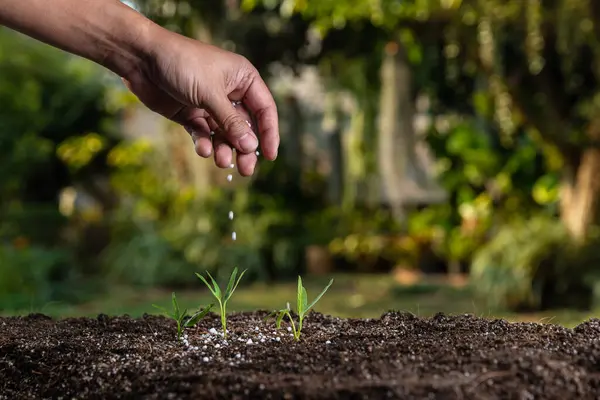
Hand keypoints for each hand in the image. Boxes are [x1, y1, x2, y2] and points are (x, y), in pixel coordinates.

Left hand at [123, 28, 278, 176]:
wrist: (141, 57)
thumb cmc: (181, 64)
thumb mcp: (210, 93)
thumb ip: (231, 122)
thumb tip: (251, 146)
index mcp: (242, 78)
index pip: (264, 109)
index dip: (269, 133)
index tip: (270, 156)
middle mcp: (229, 91)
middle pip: (245, 126)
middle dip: (245, 148)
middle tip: (246, 170)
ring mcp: (209, 103)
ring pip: (224, 133)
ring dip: (224, 148)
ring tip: (221, 162)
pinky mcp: (190, 113)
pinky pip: (203, 133)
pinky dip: (204, 143)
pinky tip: (202, 150)